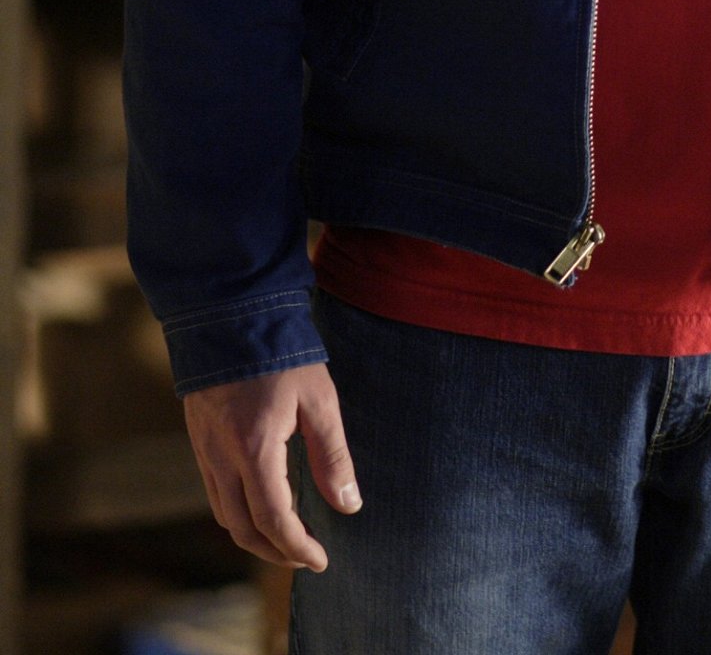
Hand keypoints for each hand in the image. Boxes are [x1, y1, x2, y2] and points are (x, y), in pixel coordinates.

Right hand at [183, 362, 360, 570]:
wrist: (228, 314)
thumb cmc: (280, 353)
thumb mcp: (318, 399)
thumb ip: (332, 454)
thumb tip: (348, 505)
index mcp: (254, 449)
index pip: (273, 520)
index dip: (297, 548)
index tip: (321, 560)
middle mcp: (222, 458)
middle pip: (243, 530)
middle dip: (276, 552)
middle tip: (307, 556)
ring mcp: (205, 450)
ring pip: (224, 515)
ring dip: (255, 535)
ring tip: (288, 536)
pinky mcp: (198, 440)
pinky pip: (214, 493)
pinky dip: (238, 511)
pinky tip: (262, 502)